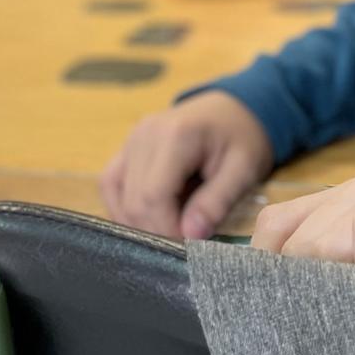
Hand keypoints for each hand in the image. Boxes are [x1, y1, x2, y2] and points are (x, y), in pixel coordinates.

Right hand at [100, 91, 273, 240]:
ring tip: (167, 231)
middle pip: (132, 198)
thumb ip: (217, 201)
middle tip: (184, 243)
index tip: (190, 245)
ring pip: (114, 191)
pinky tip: (146, 218)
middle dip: (154, 230)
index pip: (153, 195)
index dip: (166, 228)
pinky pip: (111, 181)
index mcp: (176, 135)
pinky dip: (122, 205)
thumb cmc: (242, 138)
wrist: (233, 109)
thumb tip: (190, 235)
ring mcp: (131, 138)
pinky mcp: (127, 146)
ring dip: (135, 220)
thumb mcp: (243, 169)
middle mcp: (144, 134)